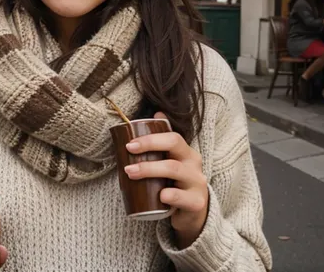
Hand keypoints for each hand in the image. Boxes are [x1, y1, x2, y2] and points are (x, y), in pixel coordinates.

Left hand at [125, 113, 208, 248]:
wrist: (194, 212)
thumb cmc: (176, 184)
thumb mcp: (171, 162)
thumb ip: (163, 141)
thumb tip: (157, 112)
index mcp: (186, 152)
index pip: (172, 138)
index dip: (150, 139)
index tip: (129, 145)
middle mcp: (194, 164)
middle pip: (173, 149)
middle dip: (147, 150)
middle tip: (126, 162)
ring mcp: (197, 183)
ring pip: (174, 170)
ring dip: (150, 170)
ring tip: (131, 173)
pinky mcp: (197, 202)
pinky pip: (184, 197)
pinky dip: (170, 195)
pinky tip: (160, 196)